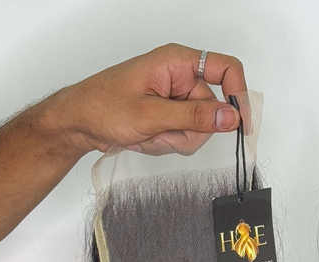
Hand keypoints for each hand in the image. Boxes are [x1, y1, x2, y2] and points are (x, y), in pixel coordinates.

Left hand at [44, 43, 247, 155]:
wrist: (79, 122)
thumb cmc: (103, 107)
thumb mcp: (151, 114)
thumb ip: (193, 116)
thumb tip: (229, 117)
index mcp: (178, 62)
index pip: (227, 68)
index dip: (238, 95)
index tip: (239, 125)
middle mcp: (181, 76)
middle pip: (213, 109)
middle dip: (191, 130)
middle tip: (163, 131)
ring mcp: (177, 97)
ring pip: (200, 128)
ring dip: (177, 139)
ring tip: (150, 134)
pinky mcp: (172, 114)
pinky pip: (187, 135)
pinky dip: (170, 143)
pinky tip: (149, 137)